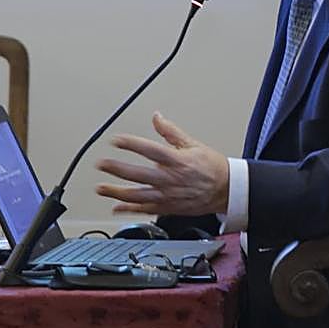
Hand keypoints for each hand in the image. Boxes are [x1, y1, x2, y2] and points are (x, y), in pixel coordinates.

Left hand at [95, 112, 229, 215]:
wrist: (227, 190)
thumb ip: (171, 132)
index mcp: (177, 160)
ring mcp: (168, 195)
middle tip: (102, 164)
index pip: (149, 150)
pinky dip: (129, 209)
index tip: (116, 140)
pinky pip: (145, 209)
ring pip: (138, 195)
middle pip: (138, 174)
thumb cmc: (212, 168)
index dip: (131, 144)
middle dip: (117, 169)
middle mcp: (170, 179)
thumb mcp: (193, 144)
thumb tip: (157, 118)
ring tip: (101, 188)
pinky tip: (116, 207)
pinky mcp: (168, 207)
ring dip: (117, 192)